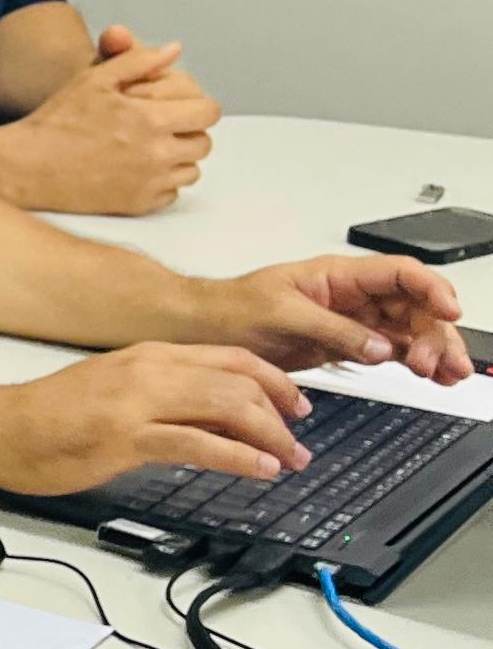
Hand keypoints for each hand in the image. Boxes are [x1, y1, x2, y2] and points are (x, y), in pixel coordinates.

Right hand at [0, 35, 216, 214]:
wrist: (26, 166)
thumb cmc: (56, 121)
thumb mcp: (94, 79)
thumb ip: (139, 60)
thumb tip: (174, 51)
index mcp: (151, 119)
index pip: (208, 113)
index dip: (199, 106)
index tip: (182, 108)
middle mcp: (156, 153)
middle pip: (203, 144)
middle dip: (189, 133)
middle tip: (163, 129)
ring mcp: (148, 182)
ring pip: (191, 171)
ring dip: (178, 159)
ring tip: (149, 149)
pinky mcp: (137, 204)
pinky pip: (171, 194)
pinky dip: (161, 183)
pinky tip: (136, 171)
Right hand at [0, 344, 312, 490]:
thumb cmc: (45, 416)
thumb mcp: (115, 391)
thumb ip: (163, 397)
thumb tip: (209, 419)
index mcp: (149, 356)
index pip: (233, 359)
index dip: (276, 382)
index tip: (295, 406)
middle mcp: (149, 371)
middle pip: (240, 382)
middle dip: (283, 413)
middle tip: (299, 442)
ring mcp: (137, 402)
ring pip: (228, 407)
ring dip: (270, 437)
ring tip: (288, 460)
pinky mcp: (125, 438)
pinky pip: (198, 443)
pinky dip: (239, 457)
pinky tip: (259, 470)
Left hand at [185, 253, 473, 380]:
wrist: (199, 329)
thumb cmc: (229, 309)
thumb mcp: (281, 315)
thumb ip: (334, 329)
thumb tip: (380, 346)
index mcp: (337, 275)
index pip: (400, 274)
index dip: (431, 289)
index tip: (449, 311)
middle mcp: (350, 295)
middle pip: (413, 306)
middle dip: (437, 331)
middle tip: (444, 362)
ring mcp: (349, 320)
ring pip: (407, 330)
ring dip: (433, 349)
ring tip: (448, 374)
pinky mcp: (343, 345)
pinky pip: (390, 350)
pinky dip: (413, 361)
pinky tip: (431, 375)